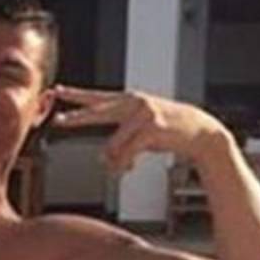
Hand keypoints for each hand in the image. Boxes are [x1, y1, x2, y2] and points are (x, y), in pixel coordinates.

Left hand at [52, 85, 231, 174]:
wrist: (201, 132)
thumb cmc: (168, 130)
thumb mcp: (141, 128)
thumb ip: (119, 137)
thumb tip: (103, 159)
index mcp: (129, 100)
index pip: (97, 97)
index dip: (76, 95)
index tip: (57, 91)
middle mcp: (134, 103)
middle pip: (97, 112)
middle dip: (76, 118)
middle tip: (57, 121)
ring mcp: (143, 114)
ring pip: (112, 144)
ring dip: (113, 161)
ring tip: (119, 168)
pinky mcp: (151, 127)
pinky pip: (126, 152)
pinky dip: (123, 164)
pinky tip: (129, 168)